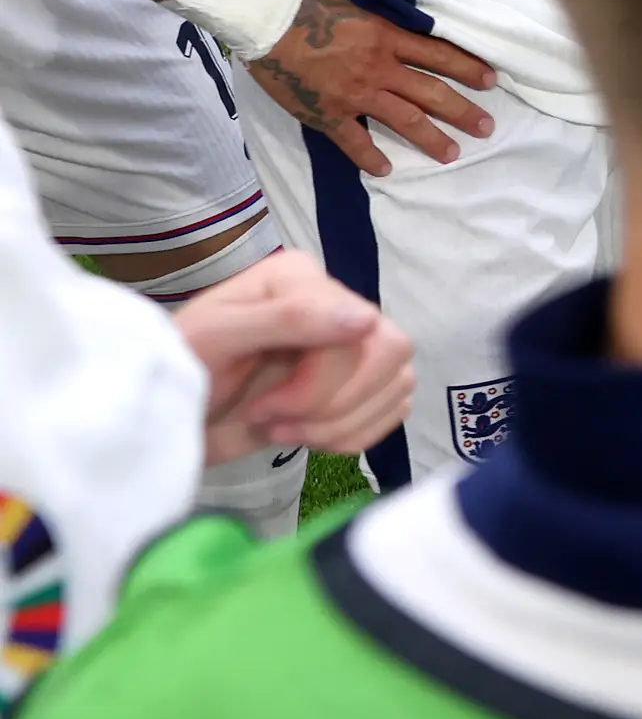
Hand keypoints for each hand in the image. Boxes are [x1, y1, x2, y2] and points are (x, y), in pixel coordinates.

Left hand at [175, 250, 412, 462]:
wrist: (167, 421)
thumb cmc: (179, 372)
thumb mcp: (215, 338)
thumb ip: (288, 318)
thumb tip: (368, 319)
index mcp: (303, 282)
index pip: (359, 330)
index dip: (319, 381)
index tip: (261, 407)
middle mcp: (336, 307)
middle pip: (389, 353)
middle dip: (331, 404)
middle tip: (273, 419)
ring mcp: (353, 348)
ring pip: (397, 384)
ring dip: (337, 425)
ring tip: (281, 429)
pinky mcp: (360, 387)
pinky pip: (396, 409)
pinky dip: (352, 436)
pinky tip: (307, 435)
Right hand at [246, 0, 497, 174]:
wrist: (265, 23)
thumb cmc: (300, 1)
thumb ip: (360, 5)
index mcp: (386, 37)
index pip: (439, 55)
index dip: (468, 68)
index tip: (491, 80)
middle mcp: (380, 68)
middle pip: (432, 93)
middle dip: (463, 112)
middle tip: (487, 128)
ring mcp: (356, 94)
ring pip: (405, 120)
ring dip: (432, 139)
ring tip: (453, 153)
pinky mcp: (328, 115)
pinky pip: (355, 142)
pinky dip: (370, 158)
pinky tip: (385, 170)